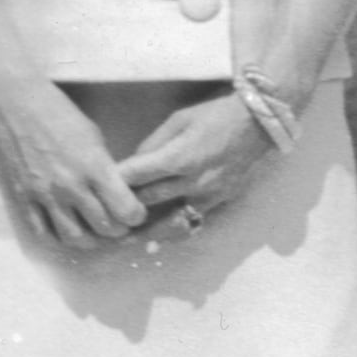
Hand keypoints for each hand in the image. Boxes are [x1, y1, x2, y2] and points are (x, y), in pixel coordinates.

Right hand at [0, 76, 144, 249]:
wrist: (13, 102)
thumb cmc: (57, 112)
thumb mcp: (93, 136)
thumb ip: (106, 168)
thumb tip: (116, 191)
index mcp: (94, 167)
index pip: (126, 211)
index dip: (136, 215)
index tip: (134, 210)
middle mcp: (71, 186)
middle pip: (105, 229)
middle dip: (118, 229)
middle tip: (117, 221)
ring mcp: (45, 195)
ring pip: (75, 238)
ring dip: (91, 239)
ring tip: (93, 229)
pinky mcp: (24, 198)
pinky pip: (44, 232)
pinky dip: (59, 236)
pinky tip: (66, 227)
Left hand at [114, 94, 276, 234]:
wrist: (260, 124)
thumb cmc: (216, 115)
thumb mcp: (179, 120)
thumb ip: (153, 144)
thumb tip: (133, 163)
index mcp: (179, 158)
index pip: (136, 176)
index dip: (114, 182)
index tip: (96, 187)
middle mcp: (193, 182)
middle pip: (148, 201)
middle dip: (124, 208)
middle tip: (101, 215)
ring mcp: (208, 195)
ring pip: (169, 221)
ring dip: (145, 231)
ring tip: (122, 239)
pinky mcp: (220, 202)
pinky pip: (192, 222)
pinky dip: (172, 231)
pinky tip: (155, 241)